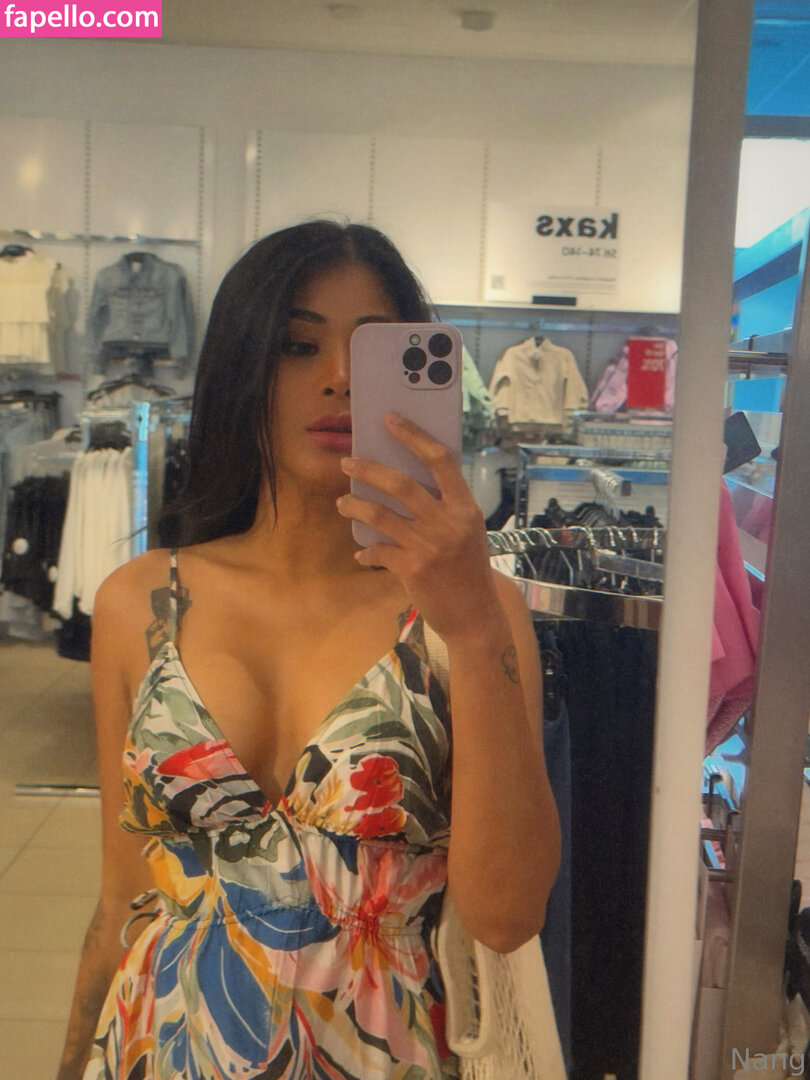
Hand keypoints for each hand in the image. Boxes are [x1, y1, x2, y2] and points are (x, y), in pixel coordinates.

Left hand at [336, 413, 498, 640]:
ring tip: (342, 503)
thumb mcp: (468, 532)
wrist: (475, 616)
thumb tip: (402, 482)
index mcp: (466, 508)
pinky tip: (361, 552)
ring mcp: (429, 546)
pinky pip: (377, 549)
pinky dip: (366, 549)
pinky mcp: (412, 569)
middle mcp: (449, 523)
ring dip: (354, 505)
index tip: (390, 419)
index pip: (440, 460)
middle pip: (401, 483)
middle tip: (347, 462)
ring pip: (380, 514)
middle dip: (368, 469)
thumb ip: (444, 508)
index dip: (413, 436)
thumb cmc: (469, 571)